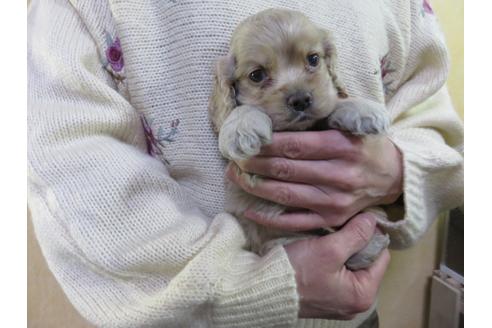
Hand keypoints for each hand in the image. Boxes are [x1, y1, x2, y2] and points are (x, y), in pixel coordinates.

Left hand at [226, 130, 402, 229]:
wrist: (393, 177)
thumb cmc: (367, 145)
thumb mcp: (354, 123)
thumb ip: (325, 115)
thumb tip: (285, 106)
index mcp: (343, 147)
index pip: (296, 145)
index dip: (267, 144)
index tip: (247, 139)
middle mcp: (339, 176)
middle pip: (286, 170)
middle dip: (254, 163)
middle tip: (234, 157)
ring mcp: (334, 201)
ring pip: (286, 195)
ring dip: (255, 187)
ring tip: (235, 176)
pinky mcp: (331, 219)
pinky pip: (295, 222)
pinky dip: (269, 218)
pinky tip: (250, 210)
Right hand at [285, 213, 390, 318]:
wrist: (262, 289)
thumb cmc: (297, 272)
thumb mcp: (329, 249)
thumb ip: (355, 234)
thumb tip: (373, 220)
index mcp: (363, 295)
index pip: (381, 257)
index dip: (370, 235)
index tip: (354, 221)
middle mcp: (355, 303)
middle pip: (366, 262)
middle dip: (354, 243)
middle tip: (337, 229)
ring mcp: (339, 301)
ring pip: (350, 266)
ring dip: (341, 250)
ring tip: (326, 238)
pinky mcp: (325, 298)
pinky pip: (336, 273)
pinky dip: (330, 260)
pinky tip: (318, 250)